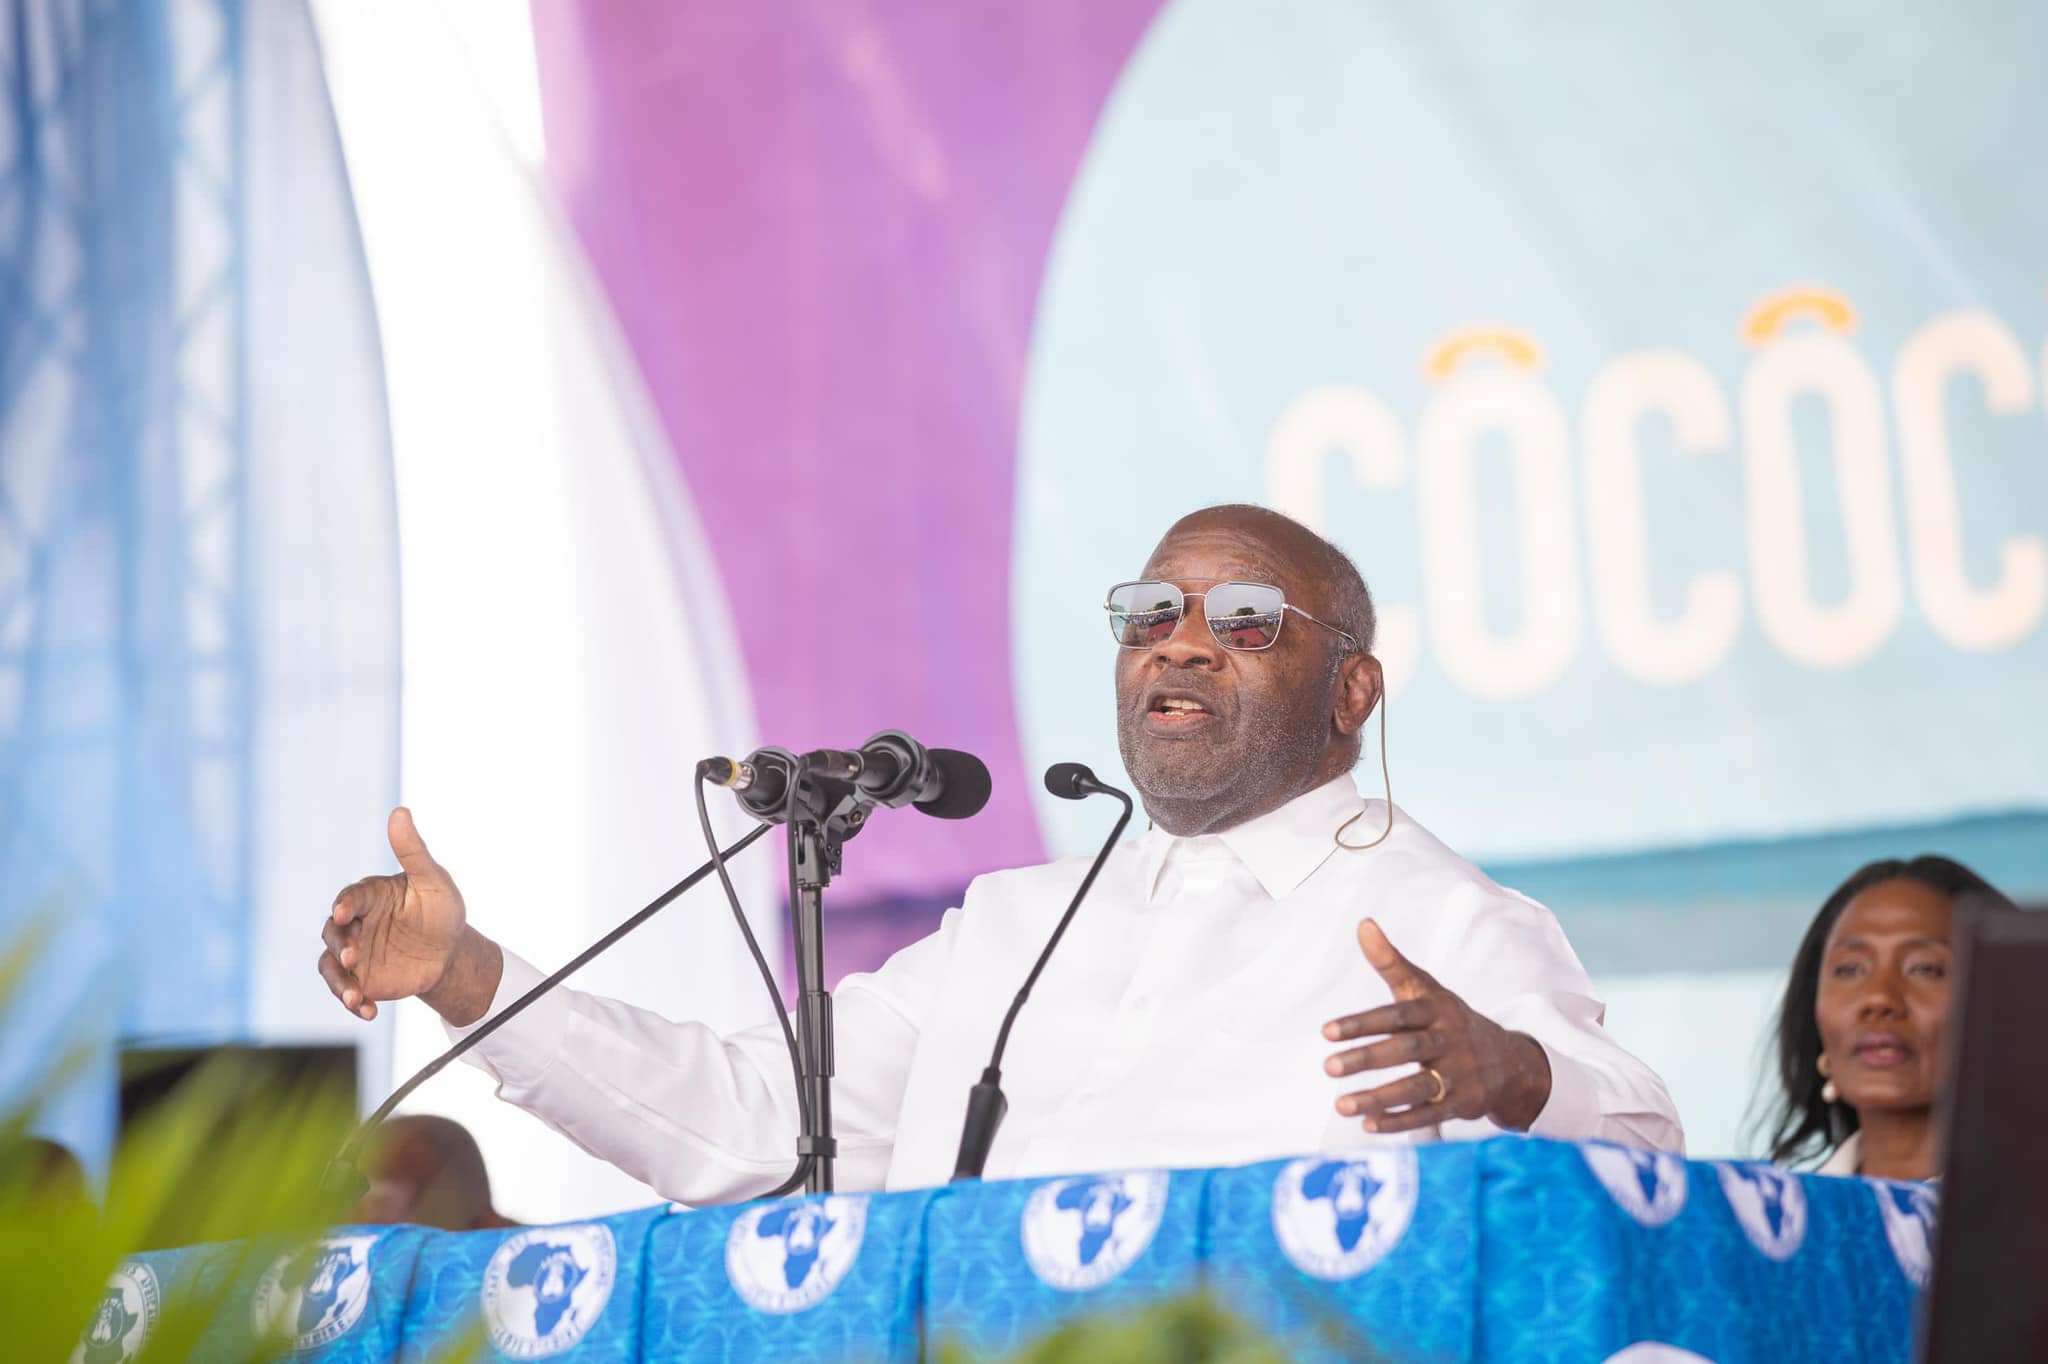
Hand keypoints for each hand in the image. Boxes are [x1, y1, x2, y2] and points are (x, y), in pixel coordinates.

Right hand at [318, 808, 499, 1025]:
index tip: (345, 914)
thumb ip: (413, 851)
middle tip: (355, 958)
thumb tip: (400, 810)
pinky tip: (369, 1011)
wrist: (449, 953)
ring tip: (357, 996)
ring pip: (331, 965)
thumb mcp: (434, 881)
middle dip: (341, 946)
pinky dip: (354, 1002)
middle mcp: (356, 923)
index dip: (345, 905)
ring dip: (340, 982)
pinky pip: (346, 990)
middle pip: (333, 933)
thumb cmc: (442, 910)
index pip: (351, 897)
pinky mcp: (359, 978)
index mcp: (371, 896)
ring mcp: (354, 952)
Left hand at [1321, 918, 1551, 1133]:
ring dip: (1379, 1098)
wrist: (1508, 1060)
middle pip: (1406, 1050)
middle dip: (1367, 1058)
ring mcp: (1460, 1074)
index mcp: (1437, 1009)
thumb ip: (1391, 961)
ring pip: (1417, 1088)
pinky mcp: (1463, 1104)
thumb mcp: (1425, 988)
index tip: (1325, 1032)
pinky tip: (1368, 1125)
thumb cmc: (1449, 1019)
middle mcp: (1450, 1040)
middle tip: (1328, 1067)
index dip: (1362, 1023)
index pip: (1397, 1015)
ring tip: (1341, 1105)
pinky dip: (1400, 1122)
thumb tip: (1363, 923)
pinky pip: (1430, 1115)